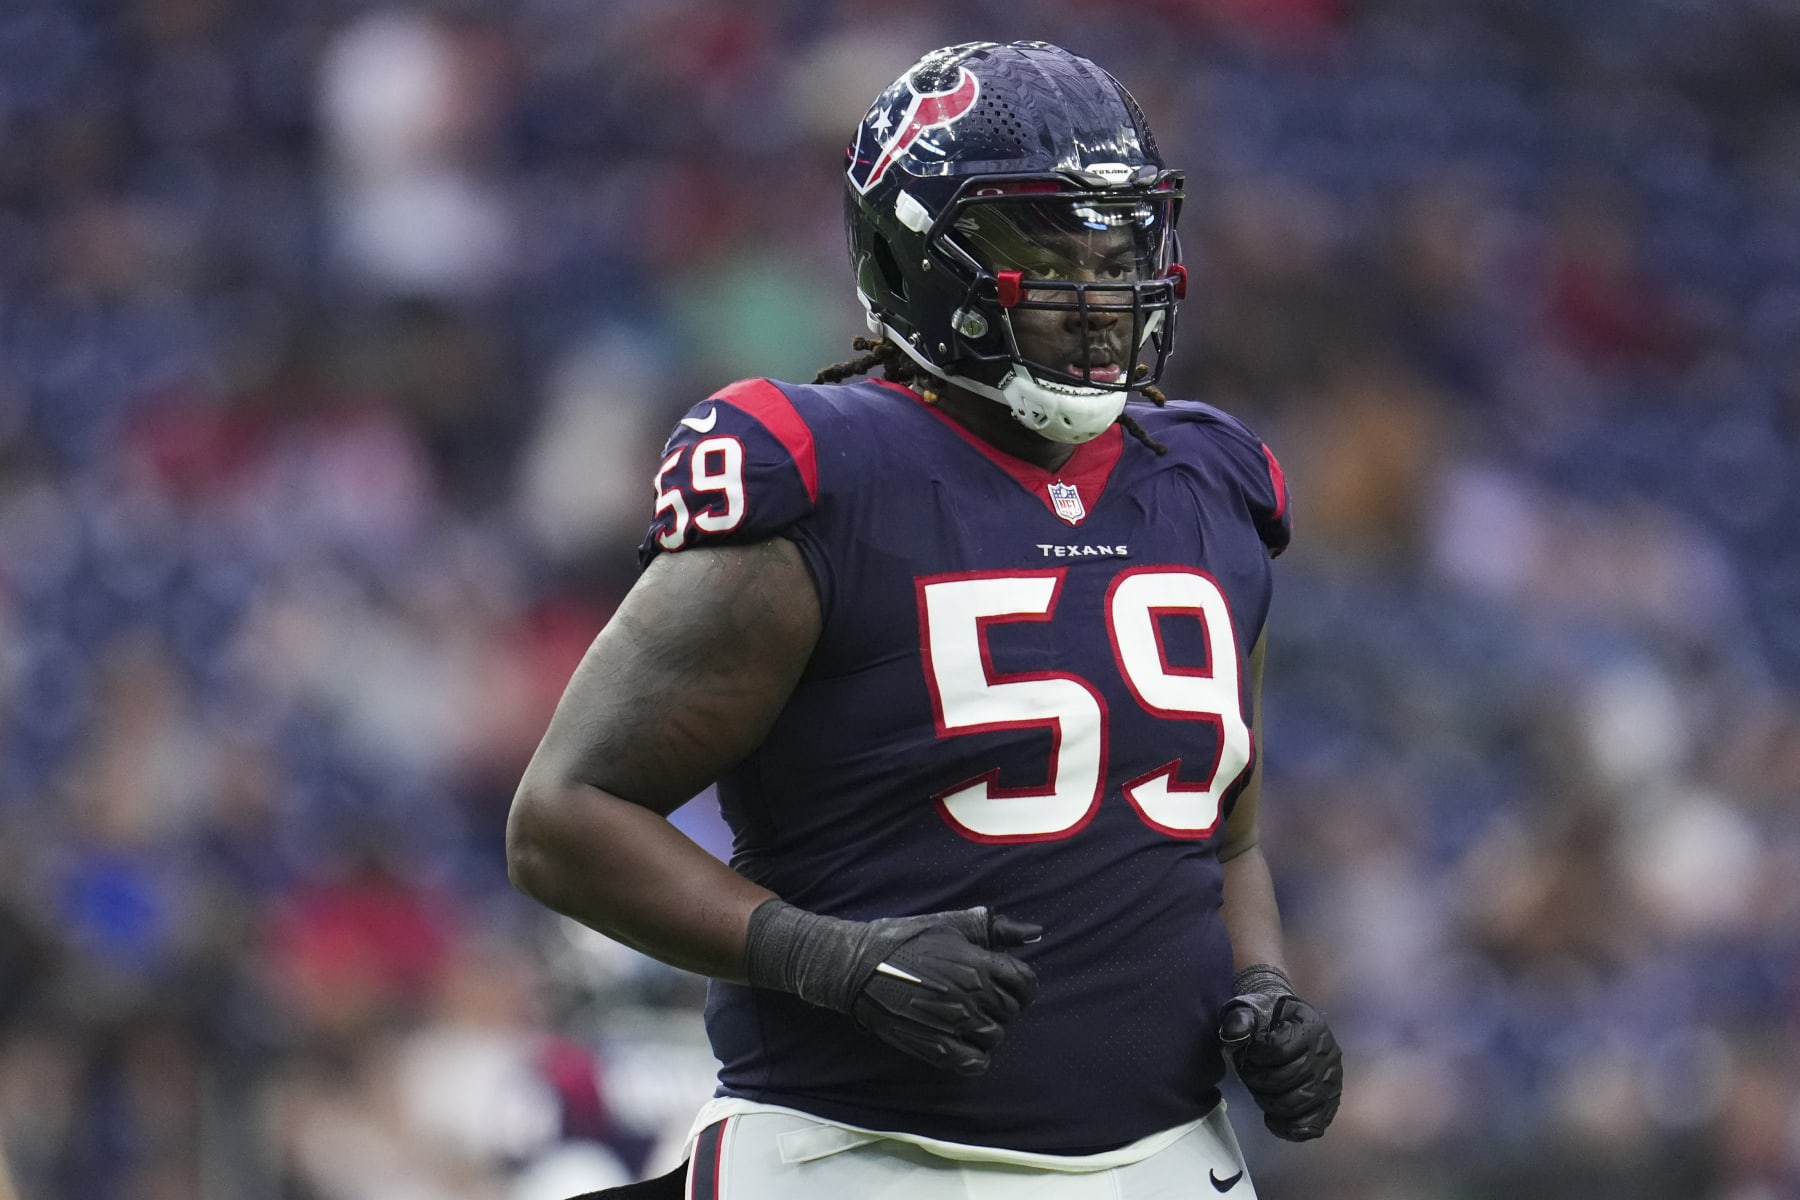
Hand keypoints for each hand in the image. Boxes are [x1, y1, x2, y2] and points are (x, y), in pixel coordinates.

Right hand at [850, 909, 1040, 1073]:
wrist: (859, 967)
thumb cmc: (905, 940)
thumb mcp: (949, 926)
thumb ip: (995, 929)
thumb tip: (1035, 931)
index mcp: (978, 963)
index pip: (1026, 983)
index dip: (1022, 986)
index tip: (1007, 986)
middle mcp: (971, 994)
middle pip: (1012, 1011)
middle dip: (1002, 1006)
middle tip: (980, 1001)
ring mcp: (954, 1022)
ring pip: (995, 1037)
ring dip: (988, 1030)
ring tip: (968, 1020)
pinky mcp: (935, 1046)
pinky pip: (975, 1062)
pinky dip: (975, 1057)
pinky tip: (963, 1044)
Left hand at [1219, 965, 1341, 1140]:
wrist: (1290, 1026)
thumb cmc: (1270, 1019)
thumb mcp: (1254, 1009)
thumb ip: (1241, 1019)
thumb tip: (1234, 1035)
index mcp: (1311, 1027)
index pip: (1278, 1049)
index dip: (1255, 1056)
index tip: (1248, 1053)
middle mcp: (1327, 1056)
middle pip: (1286, 1080)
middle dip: (1258, 1081)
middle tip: (1249, 1075)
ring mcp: (1332, 1082)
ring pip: (1296, 1105)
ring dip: (1268, 1103)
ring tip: (1259, 1091)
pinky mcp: (1330, 1103)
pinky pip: (1312, 1125)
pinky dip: (1289, 1127)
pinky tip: (1272, 1119)